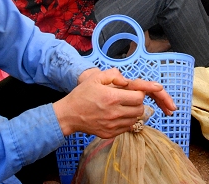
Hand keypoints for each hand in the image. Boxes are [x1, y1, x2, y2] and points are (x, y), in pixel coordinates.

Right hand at [53, 68, 175, 137]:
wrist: (69, 115)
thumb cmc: (82, 95)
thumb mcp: (95, 78)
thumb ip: (113, 75)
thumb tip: (126, 81)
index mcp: (112, 98)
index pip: (139, 97)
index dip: (139, 93)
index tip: (133, 91)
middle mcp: (114, 113)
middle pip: (140, 109)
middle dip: (138, 103)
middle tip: (130, 99)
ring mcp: (112, 125)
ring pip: (135, 120)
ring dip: (133, 112)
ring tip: (124, 107)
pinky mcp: (109, 134)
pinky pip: (126, 128)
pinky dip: (126, 122)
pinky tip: (118, 115)